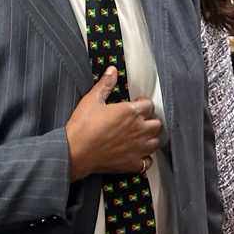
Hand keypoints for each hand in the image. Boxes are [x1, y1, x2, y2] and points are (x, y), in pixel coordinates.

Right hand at [66, 67, 162, 181]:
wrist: (75, 152)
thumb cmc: (83, 126)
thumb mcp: (92, 100)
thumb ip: (105, 84)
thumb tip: (112, 70)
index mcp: (131, 112)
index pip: (150, 105)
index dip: (144, 103)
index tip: (137, 104)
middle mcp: (138, 130)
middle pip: (157, 124)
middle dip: (151, 120)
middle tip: (141, 120)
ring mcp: (137, 148)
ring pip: (156, 142)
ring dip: (150, 138)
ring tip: (140, 135)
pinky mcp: (132, 164)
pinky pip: (148, 162)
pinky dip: (146, 158)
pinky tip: (137, 153)